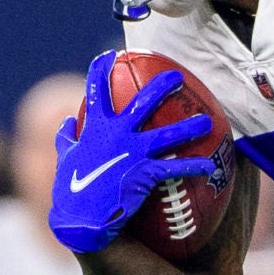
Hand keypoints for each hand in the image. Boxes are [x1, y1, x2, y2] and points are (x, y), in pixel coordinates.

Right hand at [48, 50, 214, 255]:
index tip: (109, 54)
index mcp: (95, 127)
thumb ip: (66, 138)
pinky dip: (193, 167)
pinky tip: (209, 167)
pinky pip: (175, 168)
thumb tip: (66, 122)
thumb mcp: (64, 159)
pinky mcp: (145, 173)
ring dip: (191, 127)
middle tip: (177, 75)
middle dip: (162, 85)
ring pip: (168, 133)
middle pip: (143, 102)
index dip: (100, 69)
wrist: (81, 220)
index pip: (96, 90)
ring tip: (208, 121)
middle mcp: (116, 134)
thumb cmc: (71, 191)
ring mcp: (132, 152)